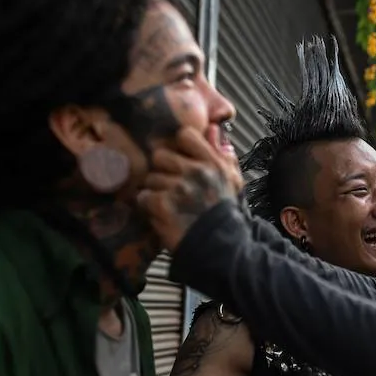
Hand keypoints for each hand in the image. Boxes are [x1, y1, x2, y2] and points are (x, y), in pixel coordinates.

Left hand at [137, 127, 243, 251]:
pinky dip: (149, 206)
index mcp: (212, 163)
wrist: (220, 247)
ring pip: (151, 178)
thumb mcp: (231, 181)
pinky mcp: (163, 205)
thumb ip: (222, 154)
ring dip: (156, 190)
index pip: (185, 135)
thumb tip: (213, 128)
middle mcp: (195, 171)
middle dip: (163, 170)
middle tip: (171, 185)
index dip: (179, 146)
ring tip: (168, 203)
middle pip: (161, 156)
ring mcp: (178, 188)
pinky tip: (160, 213)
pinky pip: (144, 196)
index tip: (181, 158)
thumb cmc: (224, 213)